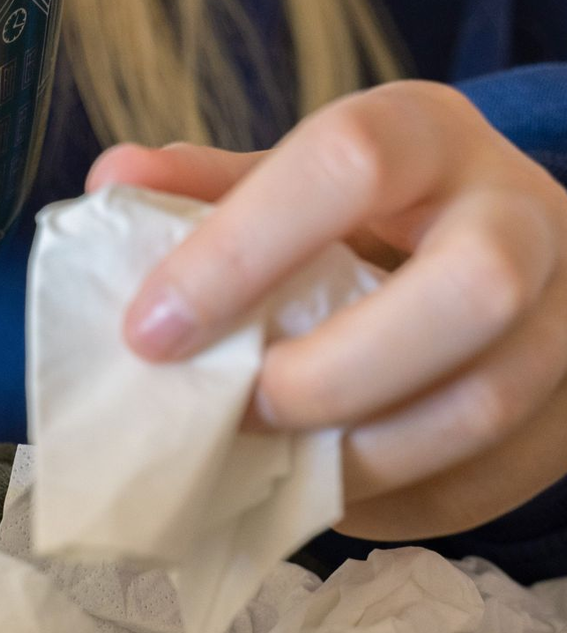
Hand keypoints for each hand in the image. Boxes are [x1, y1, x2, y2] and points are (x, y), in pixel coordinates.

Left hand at [88, 81, 566, 541]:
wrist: (504, 237)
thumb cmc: (376, 209)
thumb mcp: (302, 174)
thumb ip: (211, 184)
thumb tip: (110, 183)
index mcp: (429, 133)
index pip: (348, 163)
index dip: (240, 249)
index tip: (150, 330)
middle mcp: (522, 212)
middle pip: (468, 289)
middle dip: (331, 370)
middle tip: (238, 410)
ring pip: (487, 401)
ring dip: (360, 454)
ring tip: (272, 461)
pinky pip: (496, 478)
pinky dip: (398, 499)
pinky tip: (330, 486)